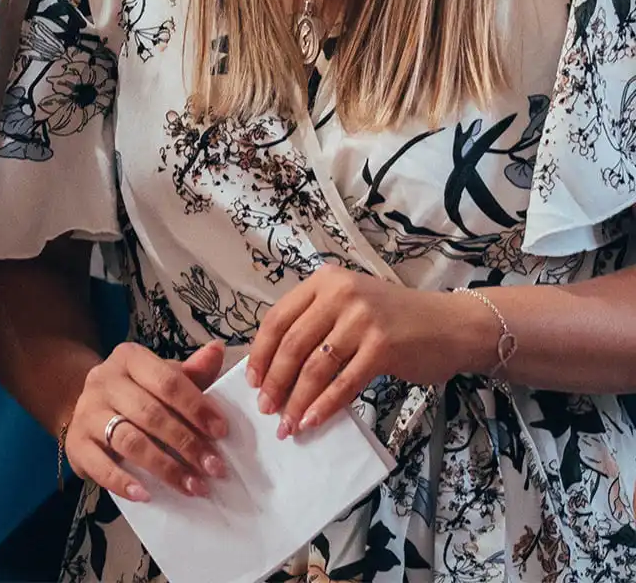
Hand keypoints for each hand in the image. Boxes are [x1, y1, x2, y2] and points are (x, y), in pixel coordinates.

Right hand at [64, 340, 227, 502]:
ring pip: (129, 440)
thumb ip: (190, 373)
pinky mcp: (75, 443)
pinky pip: (100, 465)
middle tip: (213, 468)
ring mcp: (87, 411)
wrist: (89, 409)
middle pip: (150, 413)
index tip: (221, 432)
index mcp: (129, 358)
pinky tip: (146, 495)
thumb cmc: (136, 393)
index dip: (196, 407)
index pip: (166, 380)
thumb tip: (217, 351)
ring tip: (193, 486)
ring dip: (165, 467)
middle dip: (186, 443)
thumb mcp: (160, 378)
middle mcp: (104, 380)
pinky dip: (123, 482)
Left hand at [245, 266, 492, 436]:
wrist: (450, 325)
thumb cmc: (396, 319)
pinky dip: (325, 405)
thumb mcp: (351, 304)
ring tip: (288, 423)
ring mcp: (361, 320)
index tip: (252, 379)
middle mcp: (339, 294)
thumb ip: (317, 322)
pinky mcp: (382, 347)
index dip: (261, 352)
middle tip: (266, 408)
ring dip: (297, 399)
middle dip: (275, 381)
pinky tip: (314, 421)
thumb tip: (277, 364)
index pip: (278, 317)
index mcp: (324, 281)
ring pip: (315, 366)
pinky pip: (344, 383)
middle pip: (292, 343)